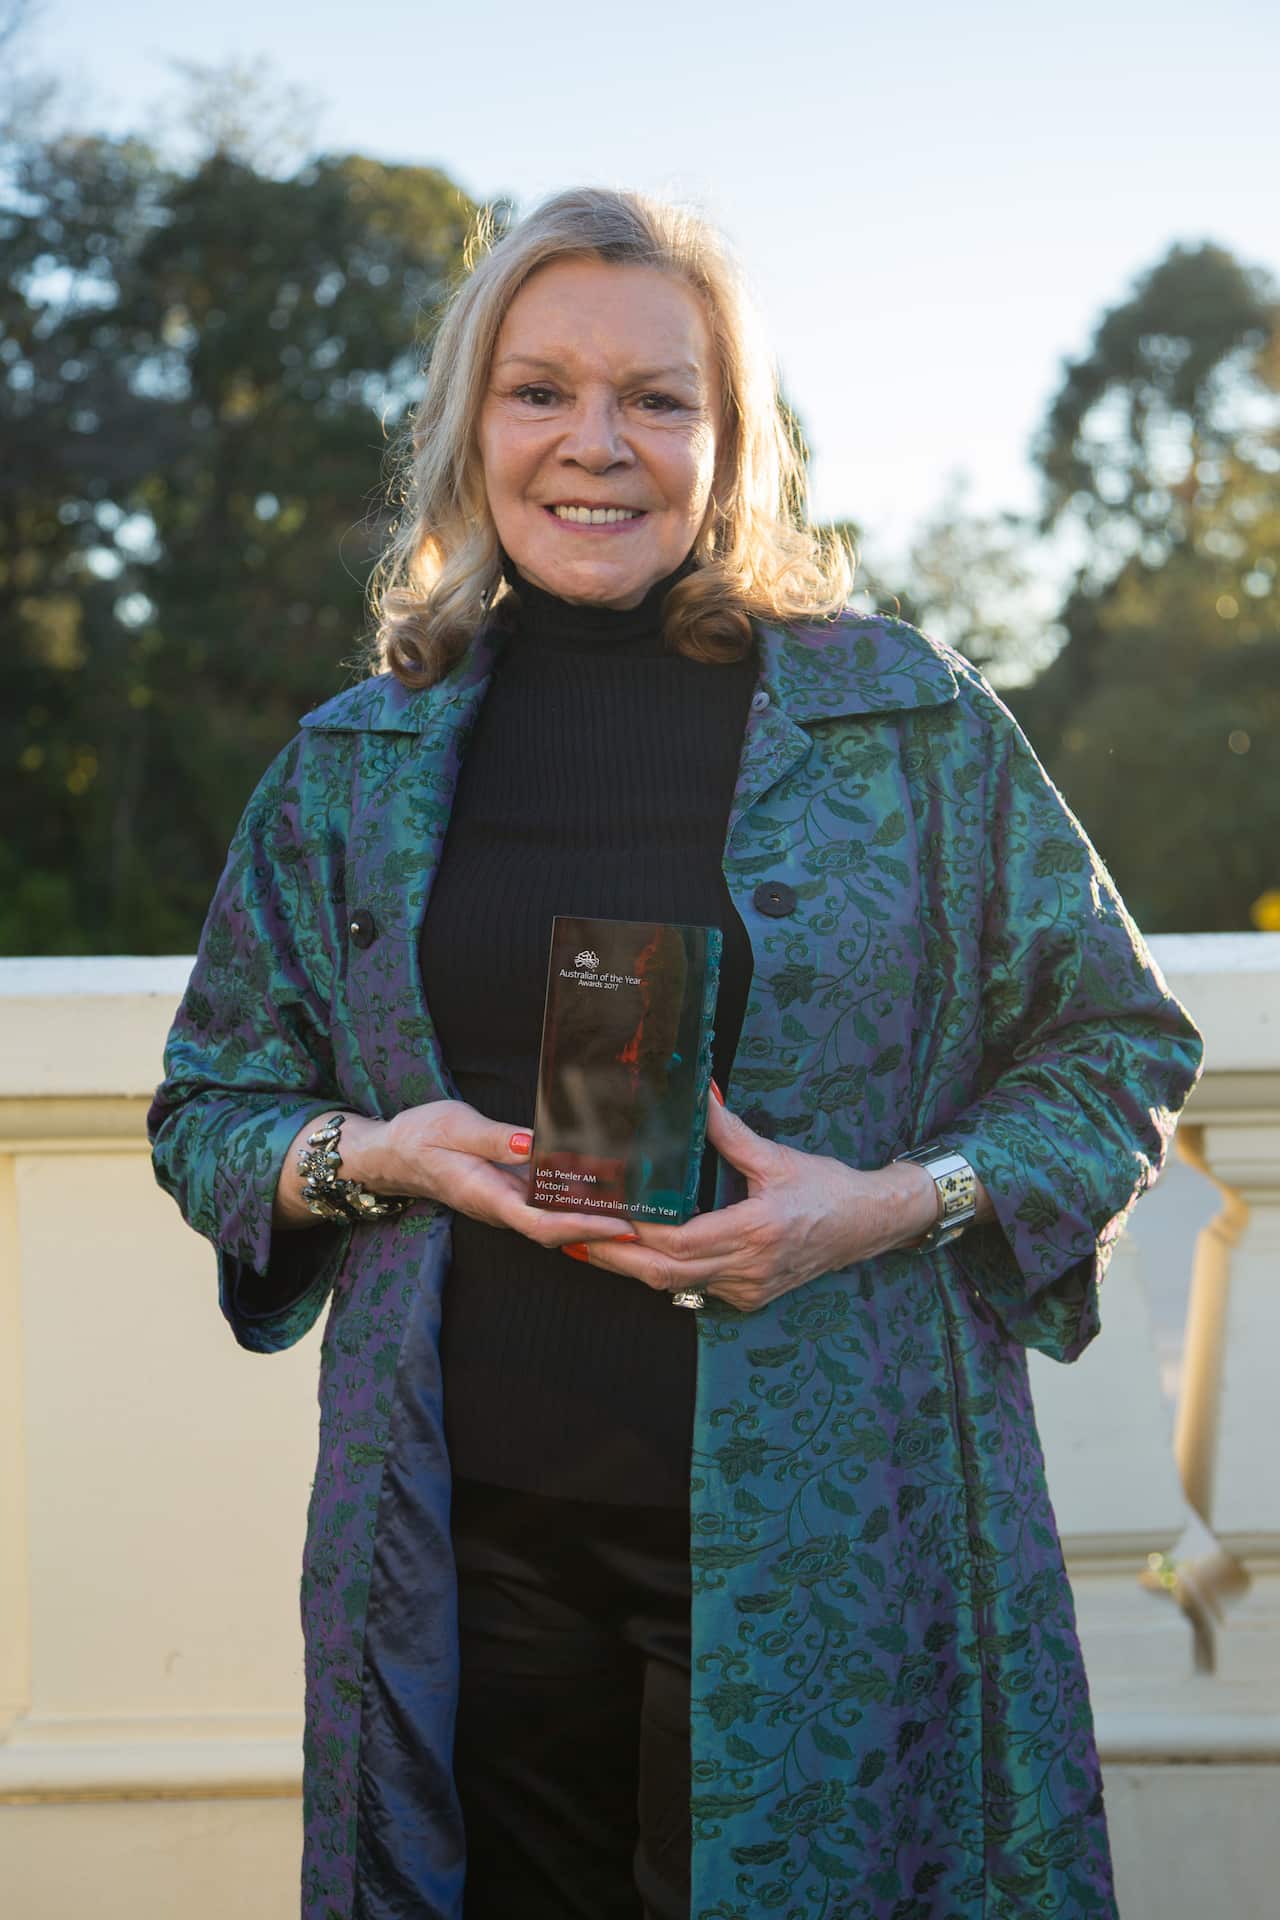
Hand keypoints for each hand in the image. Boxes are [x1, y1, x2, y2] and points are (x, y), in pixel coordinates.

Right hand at [279, 1101, 634, 1248]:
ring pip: (555, 1222)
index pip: (541, 1222)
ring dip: (594, 1221)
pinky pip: (548, 1207)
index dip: (582, 1227)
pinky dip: (578, 1205)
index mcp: (486, 1195)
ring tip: (640, 1211)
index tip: (618, 1225)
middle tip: (648, 1223)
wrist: (392, 1153)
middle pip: (557, 1231)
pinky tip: (608, 1193)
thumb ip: (492, 1139)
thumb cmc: (420, 1136)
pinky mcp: (509, 1195)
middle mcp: (500, 1208)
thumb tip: (530, 1145)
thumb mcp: (452, 1126)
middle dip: (601, 1232)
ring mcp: (505, 1204)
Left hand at [560, 1094, 940, 1312]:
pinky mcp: (751, 1295)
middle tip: (576, 1238)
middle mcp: (750, 1267)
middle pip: (667, 1273)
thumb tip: (696, 1098)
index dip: (637, 1232)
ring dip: (636, 1267)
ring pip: (678, 1286)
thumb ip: (729, 1132)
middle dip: (618, 1258)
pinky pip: (697, 1288)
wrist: (868, 1225)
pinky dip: (666, 1272)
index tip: (603, 1214)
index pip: (680, 1241)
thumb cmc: (826, 1188)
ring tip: (594, 1245)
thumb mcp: (777, 1156)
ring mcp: (750, 1287)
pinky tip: (640, 1252)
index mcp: (756, 1230)